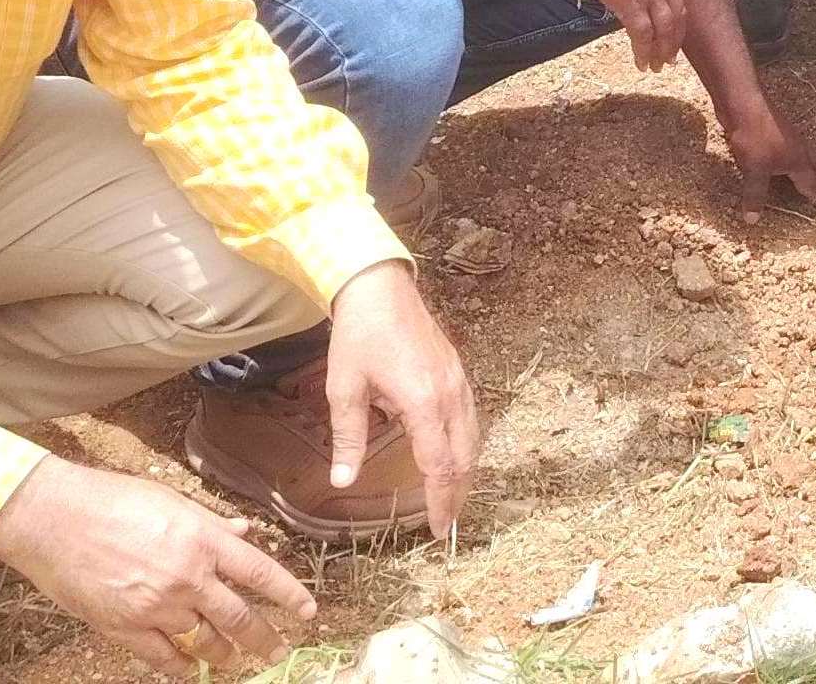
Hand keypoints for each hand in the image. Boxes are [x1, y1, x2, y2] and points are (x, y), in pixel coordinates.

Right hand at [0, 457, 314, 675]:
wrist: (52, 518)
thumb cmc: (110, 500)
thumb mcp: (170, 500)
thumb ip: (212, 523)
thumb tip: (245, 532)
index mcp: (203, 540)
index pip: (260, 573)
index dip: (290, 595)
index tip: (307, 612)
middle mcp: (187, 577)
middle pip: (240, 618)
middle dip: (265, 639)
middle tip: (278, 651)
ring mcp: (157, 606)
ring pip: (206, 643)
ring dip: (225, 655)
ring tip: (235, 660)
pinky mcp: (126, 627)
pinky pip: (164, 659)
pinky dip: (182, 669)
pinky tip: (192, 672)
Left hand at [323, 261, 478, 537]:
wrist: (380, 287)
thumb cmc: (358, 335)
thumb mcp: (344, 388)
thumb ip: (348, 437)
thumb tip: (342, 480)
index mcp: (422, 401)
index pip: (440, 465)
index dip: (441, 501)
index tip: (438, 530)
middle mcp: (449, 394)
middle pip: (465, 458)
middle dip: (458, 495)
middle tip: (446, 524)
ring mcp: (458, 382)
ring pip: (473, 440)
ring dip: (464, 473)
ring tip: (451, 499)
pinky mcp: (458, 373)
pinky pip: (470, 420)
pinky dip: (465, 447)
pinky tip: (452, 459)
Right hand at [573, 0, 684, 69]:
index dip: (674, 12)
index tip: (672, 26)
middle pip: (677, 13)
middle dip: (675, 37)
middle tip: (672, 55)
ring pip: (665, 28)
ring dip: (663, 49)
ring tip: (660, 65)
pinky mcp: (632, 3)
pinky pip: (643, 34)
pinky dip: (645, 52)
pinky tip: (642, 64)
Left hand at [720, 97, 815, 223]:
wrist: (745, 104)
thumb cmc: (755, 137)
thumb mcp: (754, 170)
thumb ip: (755, 195)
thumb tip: (752, 220)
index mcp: (799, 161)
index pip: (813, 183)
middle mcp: (800, 150)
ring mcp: (790, 138)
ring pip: (810, 155)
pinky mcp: (779, 131)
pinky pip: (796, 149)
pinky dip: (800, 158)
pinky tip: (790, 159)